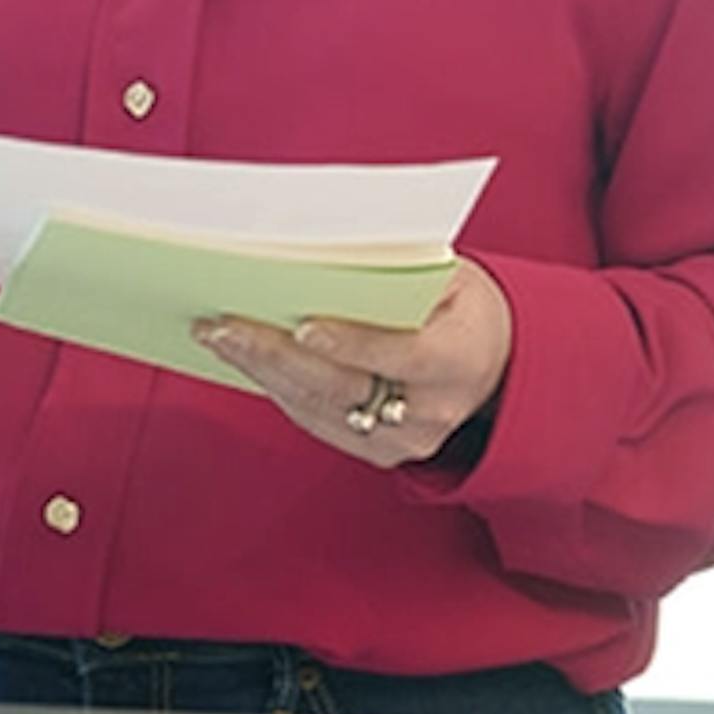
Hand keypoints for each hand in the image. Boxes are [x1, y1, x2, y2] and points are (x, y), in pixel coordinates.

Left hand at [195, 262, 515, 469]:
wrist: (494, 368)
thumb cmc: (466, 311)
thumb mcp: (454, 279)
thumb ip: (403, 275)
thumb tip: (329, 259)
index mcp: (460, 360)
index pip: (403, 355)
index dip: (352, 343)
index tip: (303, 327)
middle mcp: (434, 411)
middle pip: (343, 386)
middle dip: (277, 354)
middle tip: (225, 325)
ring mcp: (405, 440)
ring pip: (320, 407)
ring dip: (263, 371)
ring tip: (219, 336)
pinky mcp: (380, 454)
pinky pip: (318, 421)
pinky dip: (279, 388)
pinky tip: (247, 361)